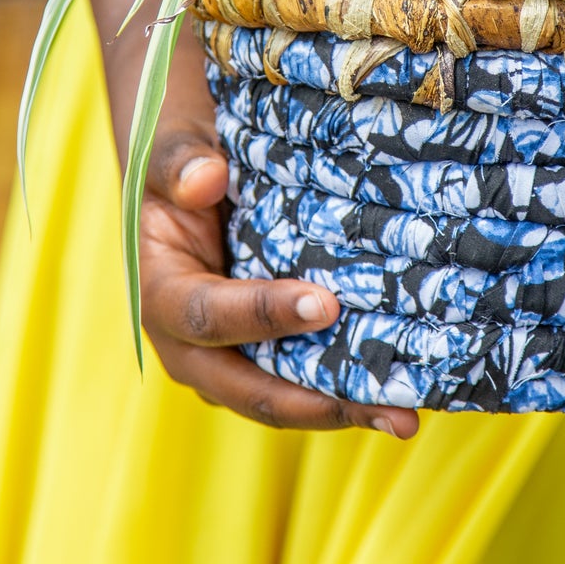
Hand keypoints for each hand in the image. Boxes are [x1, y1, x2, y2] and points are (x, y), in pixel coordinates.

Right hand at [139, 123, 420, 438]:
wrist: (195, 177)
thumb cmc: (185, 159)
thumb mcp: (172, 145)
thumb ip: (180, 161)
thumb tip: (207, 179)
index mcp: (159, 293)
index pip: (207, 315)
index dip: (263, 314)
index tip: (326, 303)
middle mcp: (189, 344)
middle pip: (249, 389)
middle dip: (318, 403)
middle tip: (390, 413)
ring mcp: (228, 359)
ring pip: (282, 401)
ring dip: (344, 410)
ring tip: (405, 418)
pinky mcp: (263, 358)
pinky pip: (303, 384)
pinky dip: (347, 389)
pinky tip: (399, 391)